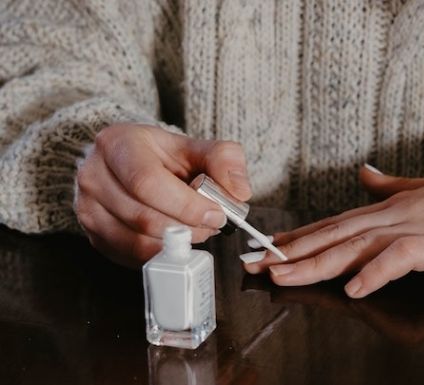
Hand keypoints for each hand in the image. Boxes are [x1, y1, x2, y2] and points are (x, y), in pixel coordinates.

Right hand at [74, 123, 250, 265]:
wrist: (129, 163)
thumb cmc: (163, 157)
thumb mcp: (196, 147)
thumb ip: (225, 160)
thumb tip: (239, 191)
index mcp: (117, 144)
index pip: (148, 182)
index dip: (186, 205)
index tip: (216, 214)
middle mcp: (93, 175)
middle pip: (143, 217)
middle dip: (187, 228)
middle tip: (212, 225)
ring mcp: (87, 208)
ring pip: (136, 242)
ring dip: (176, 245)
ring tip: (197, 230)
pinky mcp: (93, 235)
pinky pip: (131, 256)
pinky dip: (161, 254)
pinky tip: (176, 239)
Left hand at [244, 160, 423, 297]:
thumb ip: (393, 187)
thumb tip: (364, 175)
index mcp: (392, 208)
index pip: (336, 223)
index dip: (300, 237)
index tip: (267, 248)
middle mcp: (397, 215)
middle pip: (336, 235)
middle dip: (292, 251)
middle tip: (254, 263)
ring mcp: (419, 229)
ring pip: (358, 245)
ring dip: (318, 261)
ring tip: (284, 274)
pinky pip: (402, 257)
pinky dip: (375, 271)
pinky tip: (354, 287)